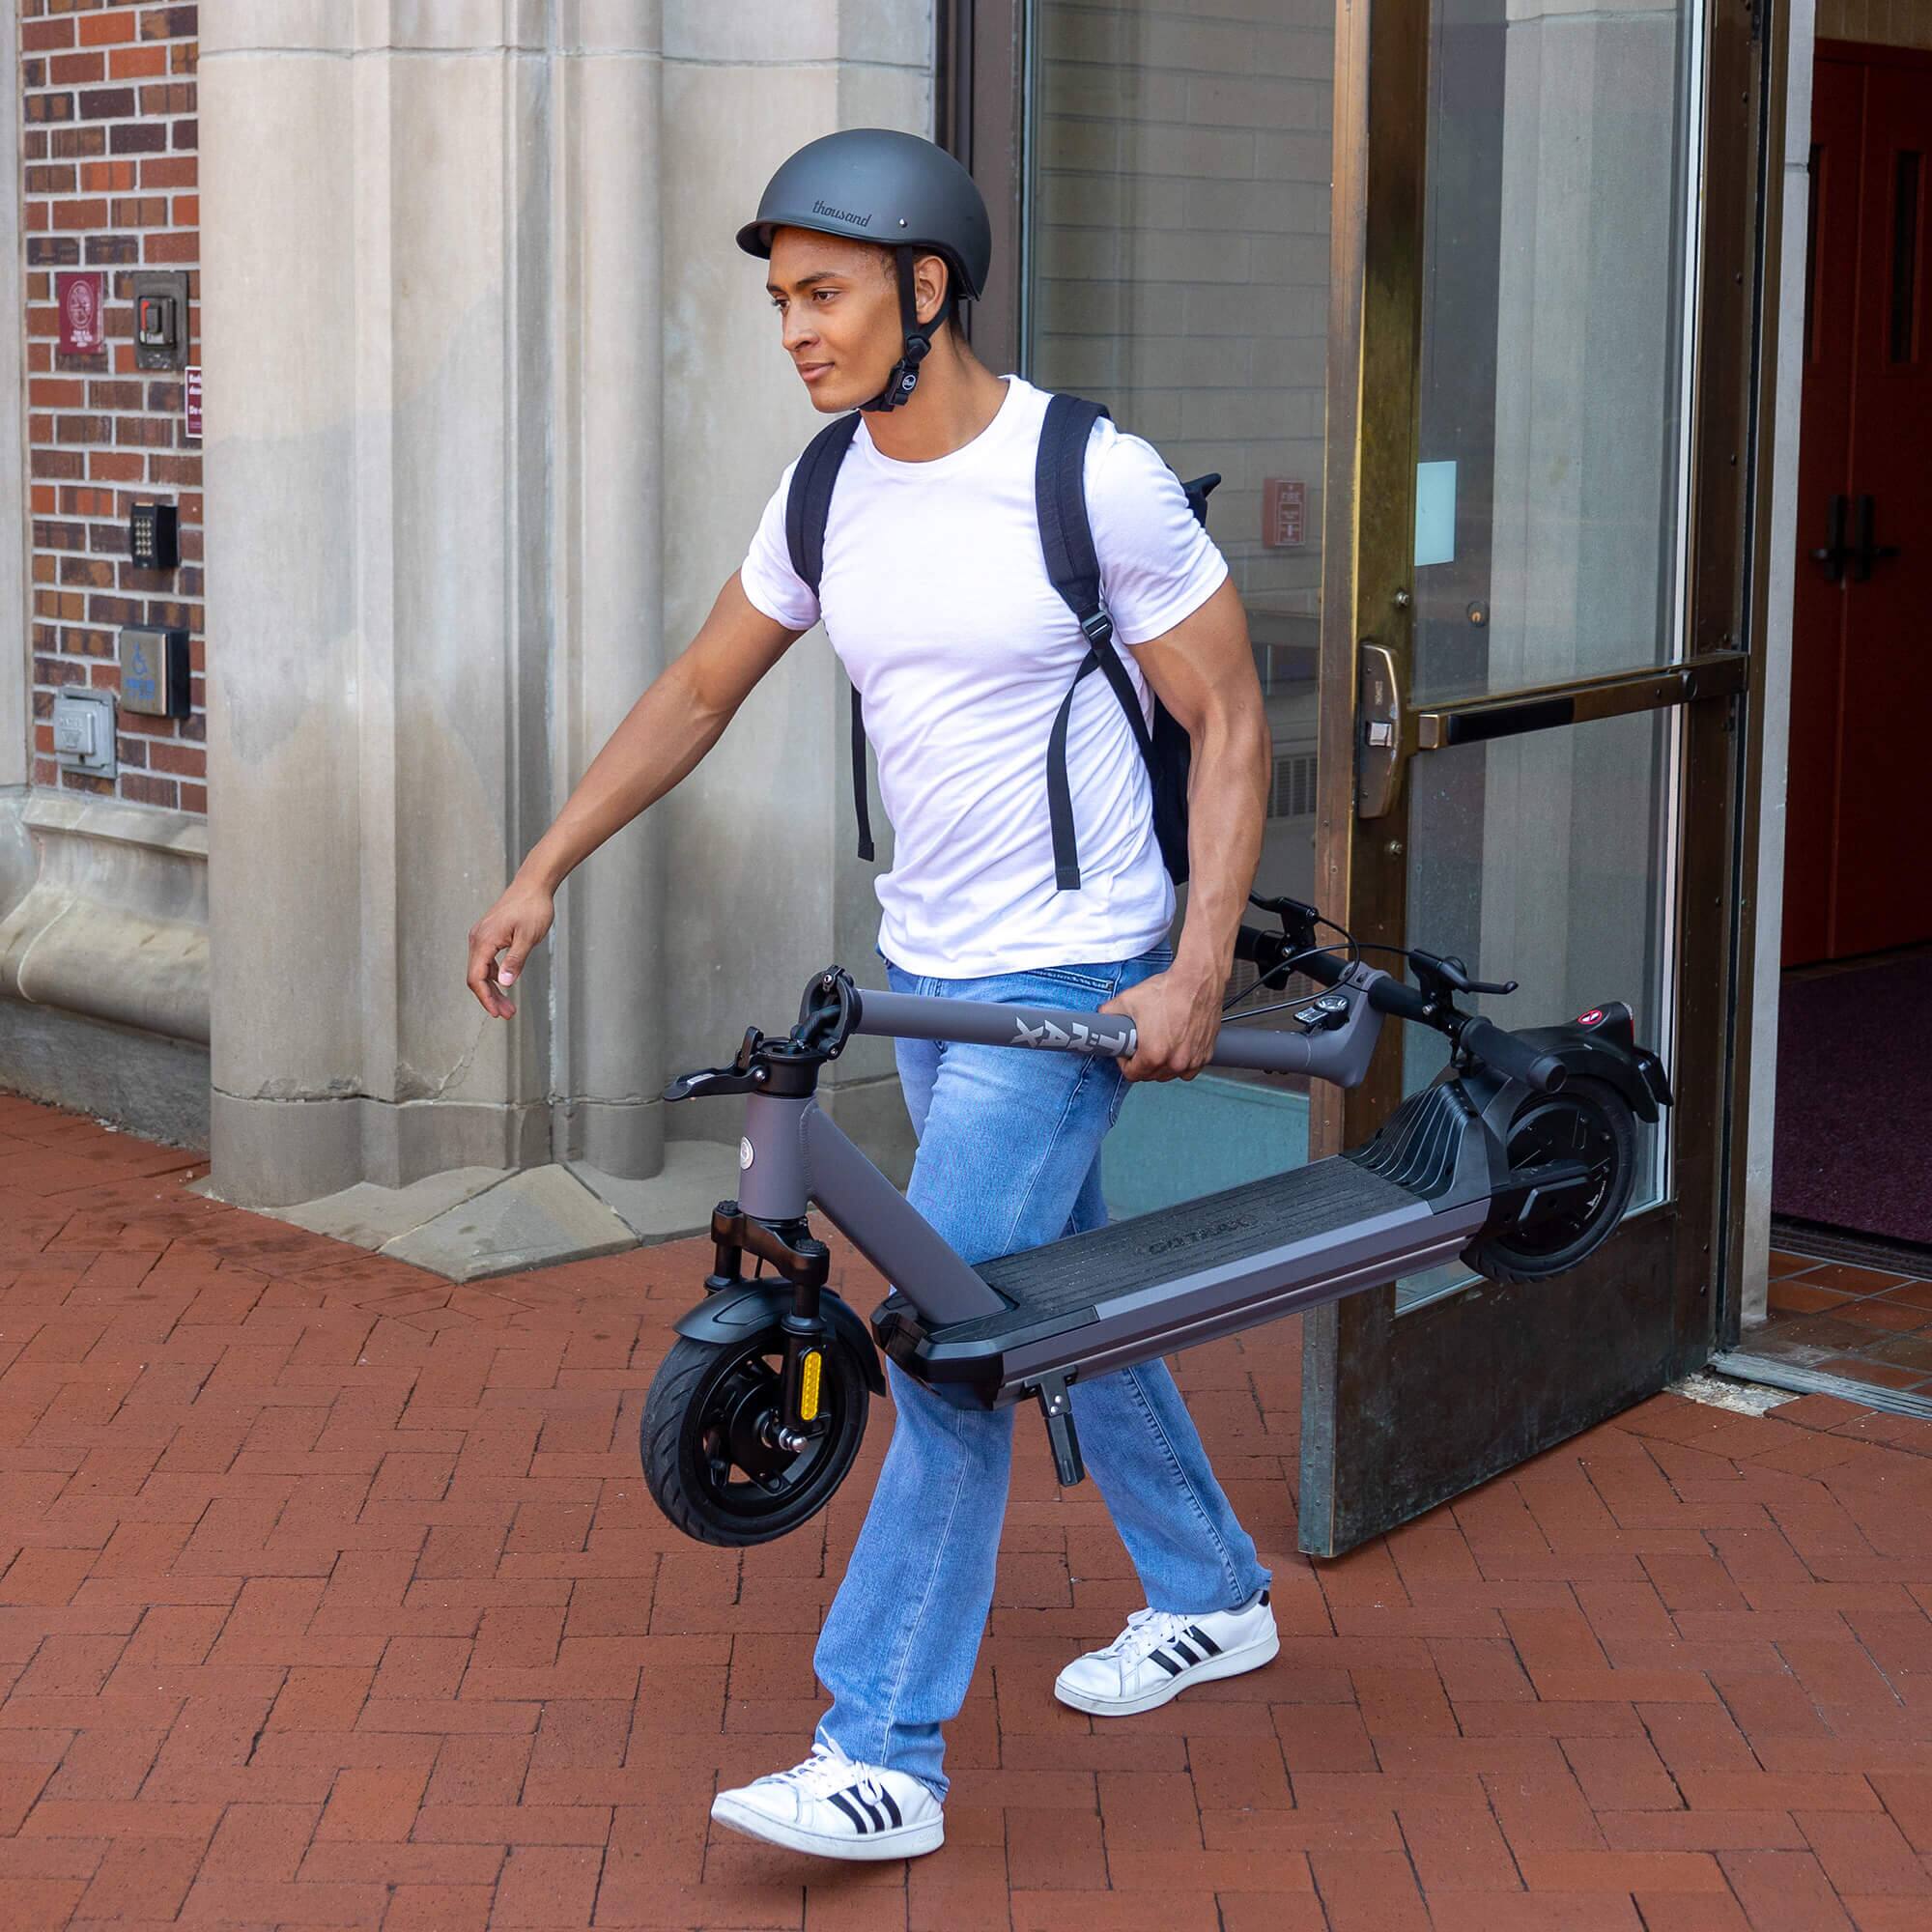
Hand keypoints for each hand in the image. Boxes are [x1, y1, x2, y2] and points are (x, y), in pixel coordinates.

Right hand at [466, 880, 554, 1018]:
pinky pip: (487, 960)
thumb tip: (504, 984)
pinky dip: (495, 974)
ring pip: (481, 969)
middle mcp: (477, 938)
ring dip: (493, 988)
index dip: (485, 998)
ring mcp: (482, 936)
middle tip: (508, 1014)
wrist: (534, 885)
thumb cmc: (533, 908)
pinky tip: (506, 983)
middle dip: (491, 997)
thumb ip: (515, 961)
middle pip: (477, 976)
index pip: (476, 977)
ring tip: (509, 1005)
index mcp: (484, 940)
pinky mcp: (489, 934)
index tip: (497, 1013)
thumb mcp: (528, 937)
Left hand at [1098, 960, 1223, 1082]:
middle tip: (1142, 1046)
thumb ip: (1109, 1013)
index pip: (1132, 1074)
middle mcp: (1175, 1061)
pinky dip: (1182, 1063)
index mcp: (1153, 1054)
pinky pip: (1189, 1069)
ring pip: (1171, 1074)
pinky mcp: (1205, 1054)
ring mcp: (1192, 1059)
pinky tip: (1176, 1048)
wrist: (1198, 980)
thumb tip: (1102, 1018)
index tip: (1128, 1053)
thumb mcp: (1128, 1000)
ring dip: (1162, 1065)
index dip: (1125, 1063)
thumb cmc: (1169, 990)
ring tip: (1159, 1045)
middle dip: (1143, 1064)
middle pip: (1151, 1076)